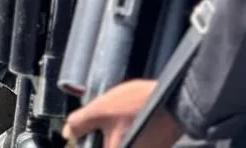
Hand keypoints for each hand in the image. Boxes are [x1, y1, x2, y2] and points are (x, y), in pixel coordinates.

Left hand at [64, 80, 180, 147]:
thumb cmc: (139, 106)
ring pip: (121, 142)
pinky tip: (132, 117)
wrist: (177, 102)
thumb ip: (80, 123)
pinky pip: (135, 140)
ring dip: (116, 132)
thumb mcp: (101, 109)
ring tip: (121, 115)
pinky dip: (129, 131)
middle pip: (108, 145)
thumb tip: (68, 133)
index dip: (87, 139)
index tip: (87, 128)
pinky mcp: (154, 147)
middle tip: (106, 116)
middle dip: (102, 134)